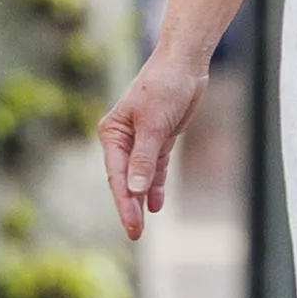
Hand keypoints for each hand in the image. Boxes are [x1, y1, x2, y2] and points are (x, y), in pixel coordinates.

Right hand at [98, 55, 211, 243]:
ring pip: (140, 176)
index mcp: (112, 134)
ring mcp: (141, 139)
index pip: (117, 175)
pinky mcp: (160, 138)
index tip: (132, 224)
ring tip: (142, 224)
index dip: (124, 202)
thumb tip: (134, 190)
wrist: (184, 64)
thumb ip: (144, 158)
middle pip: (125, 179)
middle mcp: (122, 139)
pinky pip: (155, 167)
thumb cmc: (165, 88)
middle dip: (130, 206)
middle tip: (136, 234)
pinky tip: (155, 203)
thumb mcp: (154, 125)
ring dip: (141, 198)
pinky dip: (155, 184)